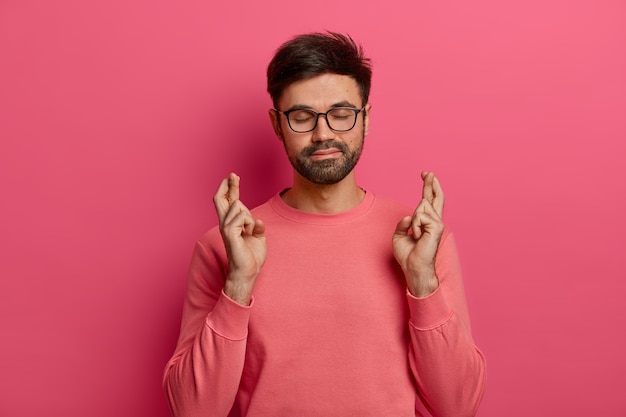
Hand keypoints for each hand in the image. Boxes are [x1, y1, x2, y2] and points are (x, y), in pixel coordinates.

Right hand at [213, 173, 266, 304]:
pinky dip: (249, 222)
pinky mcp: (229, 233)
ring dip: (248, 215)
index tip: (233, 177)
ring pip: (237, 206)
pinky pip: (240, 217)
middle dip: (228, 185)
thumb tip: (258, 220)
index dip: (231, 189)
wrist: (248, 272)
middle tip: (233, 174)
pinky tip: (249, 231)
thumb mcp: (258, 237)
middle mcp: (225, 224)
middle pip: (222, 199)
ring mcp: (225, 228)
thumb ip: (257, 226)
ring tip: (251, 230)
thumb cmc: (252, 256)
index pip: (229, 202)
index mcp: (232, 224)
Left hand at [392, 172, 444, 297]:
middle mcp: (435, 221)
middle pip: (435, 196)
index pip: (429, 200)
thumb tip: (409, 216)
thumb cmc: (408, 255)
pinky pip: (419, 216)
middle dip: (430, 183)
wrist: (414, 267)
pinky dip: (414, 226)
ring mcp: (438, 223)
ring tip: (416, 235)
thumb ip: (403, 223)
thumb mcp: (399, 235)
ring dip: (413, 221)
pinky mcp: (437, 227)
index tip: (426, 174)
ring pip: (421, 206)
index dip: (428, 187)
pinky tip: (418, 237)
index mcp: (427, 222)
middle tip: (427, 172)